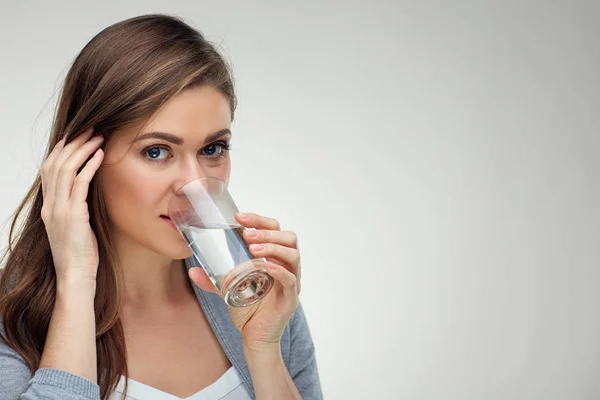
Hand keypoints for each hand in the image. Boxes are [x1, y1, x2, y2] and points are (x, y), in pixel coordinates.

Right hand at [40, 128, 104, 282]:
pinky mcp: (73, 215)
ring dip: (83, 149)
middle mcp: (50, 204)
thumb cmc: (80, 252)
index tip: (77, 136)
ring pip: (66, 169)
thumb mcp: (74, 224)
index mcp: (49, 206)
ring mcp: (59, 209)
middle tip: (89, 129)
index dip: (62, 149)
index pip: (50, 168)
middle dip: (73, 143)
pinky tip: (101, 155)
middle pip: (56, 163)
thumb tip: (87, 188)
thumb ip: (76, 205)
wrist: (76, 275)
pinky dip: (90, 166)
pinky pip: (80, 183)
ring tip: (98, 136)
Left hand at [189, 212, 300, 350]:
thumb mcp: (227, 289)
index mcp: (275, 258)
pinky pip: (290, 280)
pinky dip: (279, 270)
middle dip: (267, 232)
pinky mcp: (290, 298)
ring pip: (293, 255)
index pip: (275, 230)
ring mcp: (291, 282)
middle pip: (289, 238)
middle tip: (246, 234)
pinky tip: (264, 267)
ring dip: (273, 247)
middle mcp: (286, 267)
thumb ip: (213, 279)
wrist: (254, 338)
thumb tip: (192, 269)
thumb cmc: (247, 310)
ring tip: (253, 249)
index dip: (259, 220)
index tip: (239, 216)